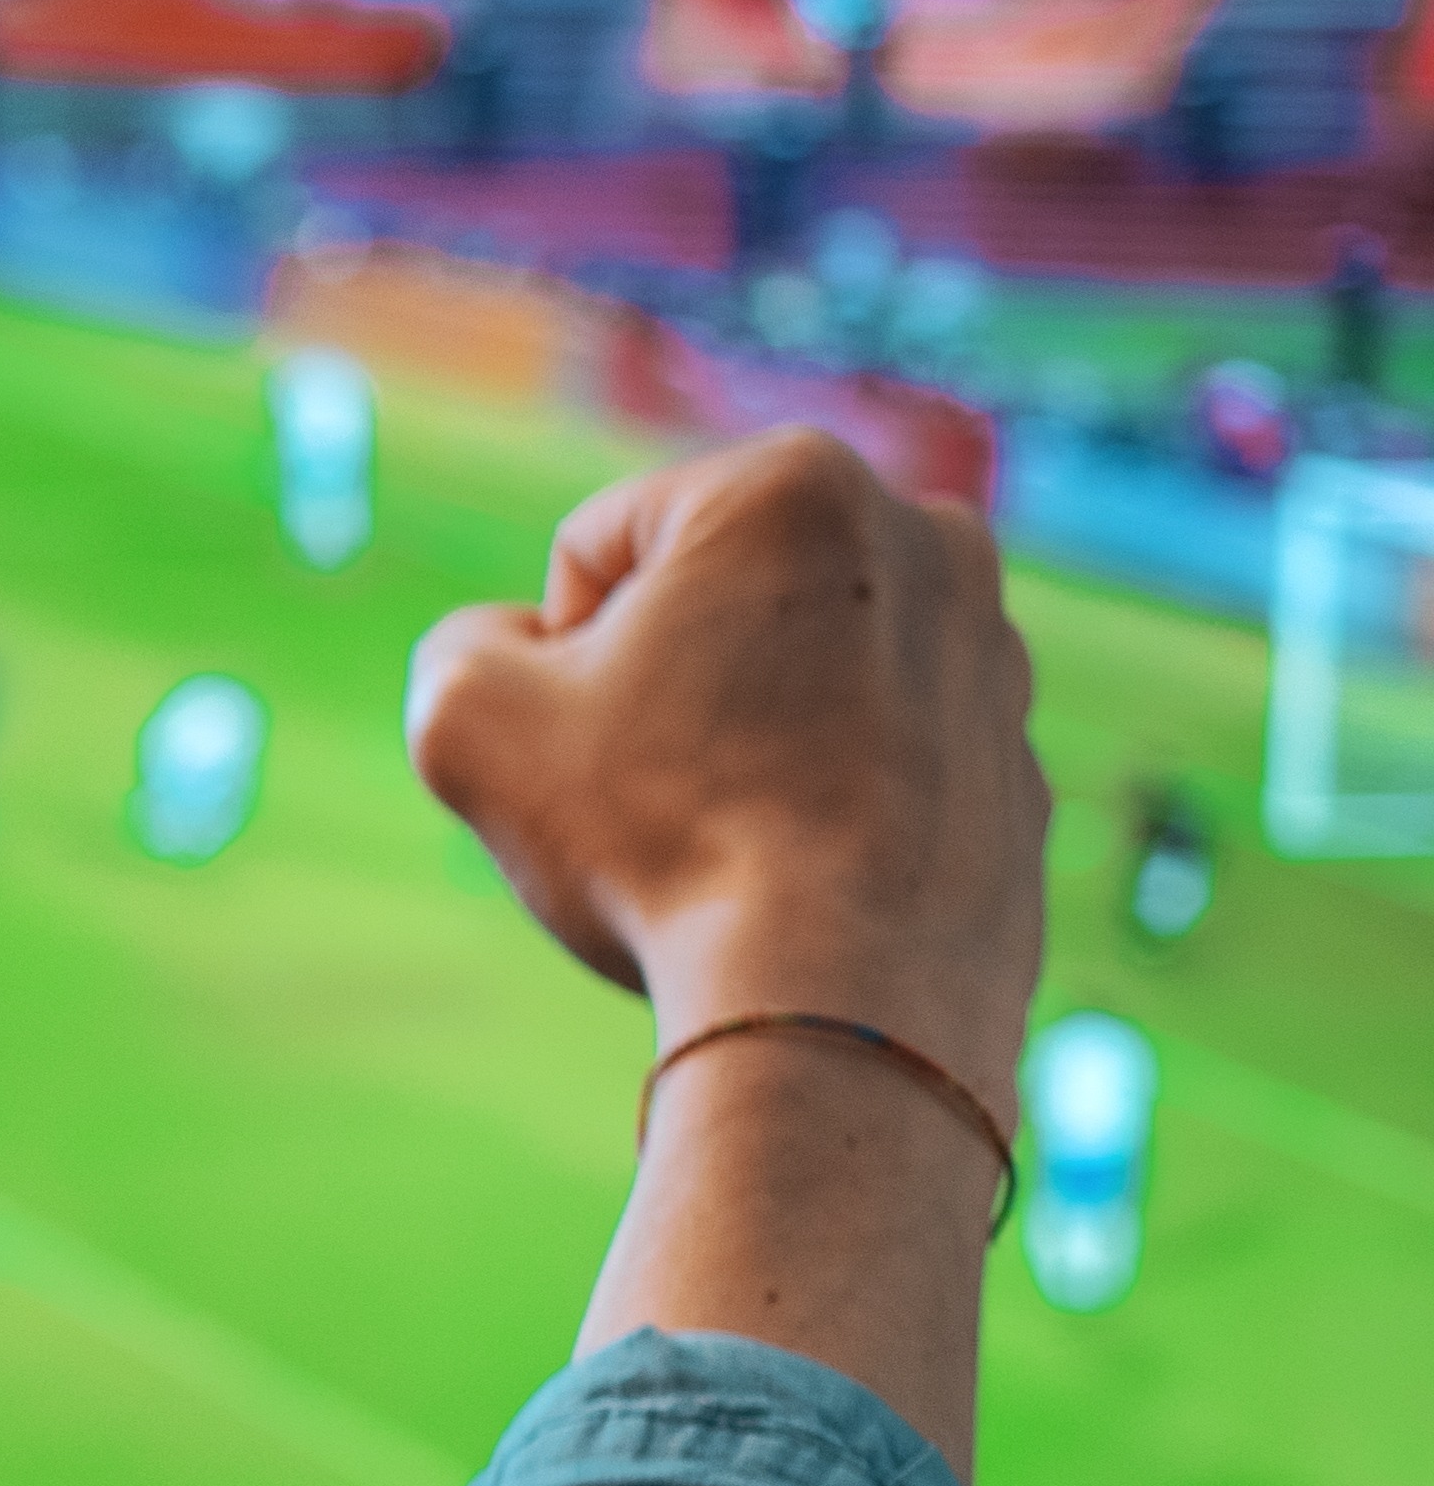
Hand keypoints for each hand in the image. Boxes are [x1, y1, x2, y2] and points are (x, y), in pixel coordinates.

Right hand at [406, 426, 1047, 1090]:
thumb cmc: (659, 839)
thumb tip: (525, 651)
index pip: (598, 550)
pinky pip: (877, 759)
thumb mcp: (468, 718)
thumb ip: (465, 642)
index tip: (589, 744)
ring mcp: (992, 652)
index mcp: (791, 482)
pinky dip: (828, 800)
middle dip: (665, 678)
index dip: (556, 657)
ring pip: (799, 676)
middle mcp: (925, 535)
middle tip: (649, 788)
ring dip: (746, 734)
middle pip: (713, 600)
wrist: (844, 1004)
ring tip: (726, 836)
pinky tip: (797, 875)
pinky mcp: (1020, 757)